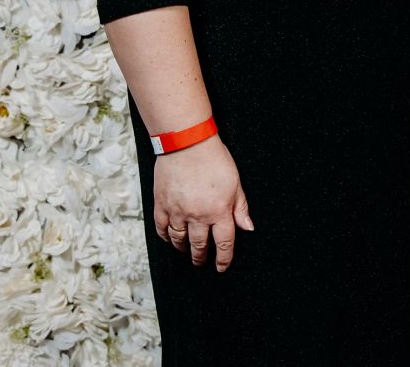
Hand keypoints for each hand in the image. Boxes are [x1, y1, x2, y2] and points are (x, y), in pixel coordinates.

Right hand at [152, 134, 253, 270]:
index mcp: (219, 211)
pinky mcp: (161, 204)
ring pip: (179, 240)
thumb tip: (248, 228)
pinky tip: (169, 238)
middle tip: (201, 262)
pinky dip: (165, 237)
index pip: (224, 243)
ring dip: (183, 249)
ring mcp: (177, 211)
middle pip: (199, 245)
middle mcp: (198, 216)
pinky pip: (161, 228)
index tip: (221, 267)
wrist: (187, 143)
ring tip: (186, 251)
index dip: (223, 258)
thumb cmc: (214, 159)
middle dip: (201, 257)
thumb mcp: (236, 183)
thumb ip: (241, 208)